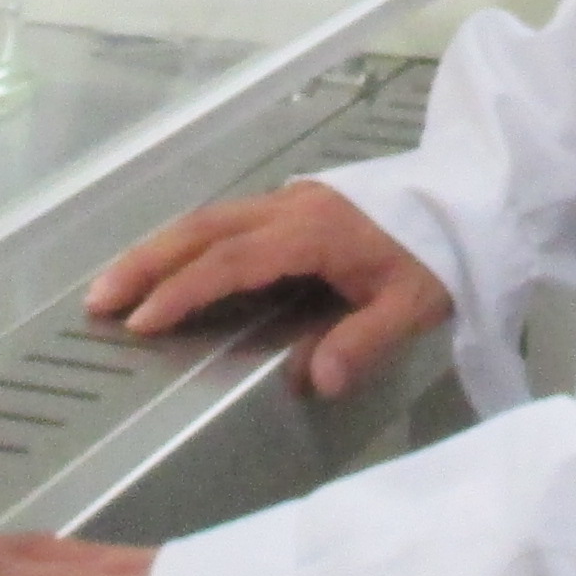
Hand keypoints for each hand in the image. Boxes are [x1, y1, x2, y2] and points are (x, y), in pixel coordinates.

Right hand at [85, 180, 451, 401]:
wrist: (478, 194)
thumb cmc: (447, 252)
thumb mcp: (417, 304)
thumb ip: (364, 341)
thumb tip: (315, 381)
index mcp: (314, 231)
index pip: (232, 260)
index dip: (185, 290)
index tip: (143, 321)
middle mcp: (291, 206)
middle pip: (203, 228)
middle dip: (146, 262)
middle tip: (97, 300)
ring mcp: (292, 198)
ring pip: (210, 217)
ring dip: (160, 249)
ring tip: (115, 286)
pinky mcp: (298, 201)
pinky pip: (227, 218)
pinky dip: (188, 243)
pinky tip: (171, 267)